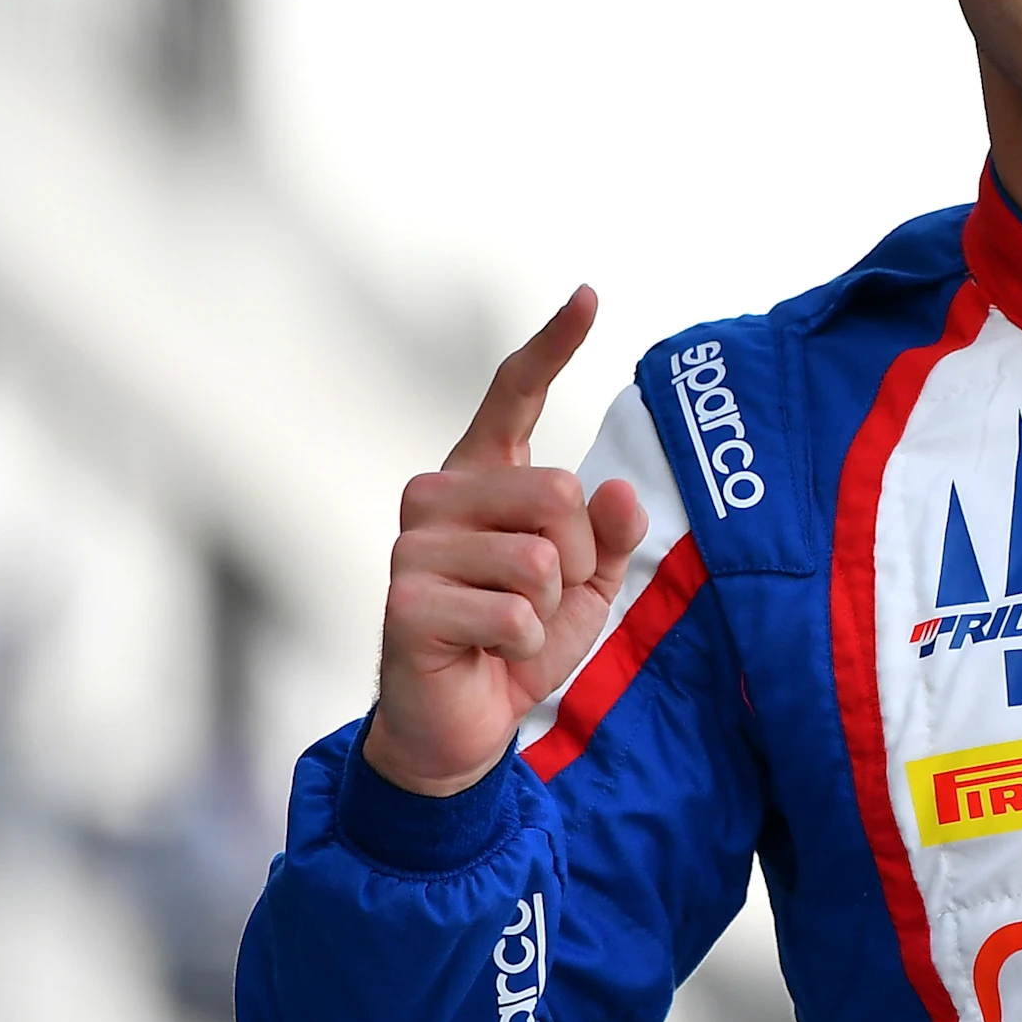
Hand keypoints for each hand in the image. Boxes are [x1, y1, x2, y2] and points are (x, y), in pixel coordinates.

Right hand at [363, 287, 649, 796]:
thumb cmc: (517, 646)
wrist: (459, 726)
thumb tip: (616, 489)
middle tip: (539, 600)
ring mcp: (413, 544)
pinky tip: (488, 653)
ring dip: (548, 610)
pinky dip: (525, 645)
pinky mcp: (405, 599)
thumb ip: (607, 536)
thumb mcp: (583, 588)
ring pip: (540, 557)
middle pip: (559, 491)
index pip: (513, 397)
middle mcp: (436, 495)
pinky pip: (516, 612)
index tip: (589, 295)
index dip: (552, 345)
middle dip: (575, 559)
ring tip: (509, 629)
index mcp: (480, 479)